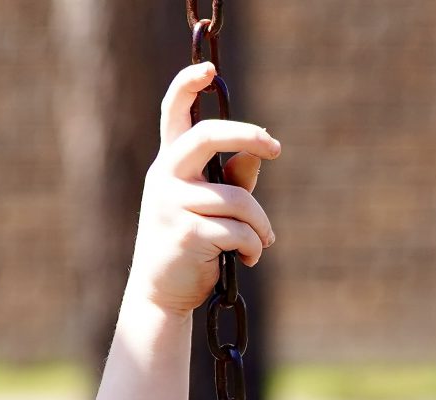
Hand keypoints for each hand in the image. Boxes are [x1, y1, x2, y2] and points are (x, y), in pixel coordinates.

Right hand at [126, 61, 282, 316]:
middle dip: (246, 134)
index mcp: (169, 163)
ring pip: (239, 198)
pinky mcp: (187, 233)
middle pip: (207, 136)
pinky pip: (239, 230)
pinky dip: (254, 246)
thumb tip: (257, 152)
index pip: (172, 113)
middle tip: (275, 147)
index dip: (187, 85)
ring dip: (261, 224)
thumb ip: (231, 178)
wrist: (161, 293)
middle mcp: (165, 176)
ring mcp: (172, 204)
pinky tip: (250, 258)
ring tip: (264, 241)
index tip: (209, 70)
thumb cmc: (189, 244)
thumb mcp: (207, 206)